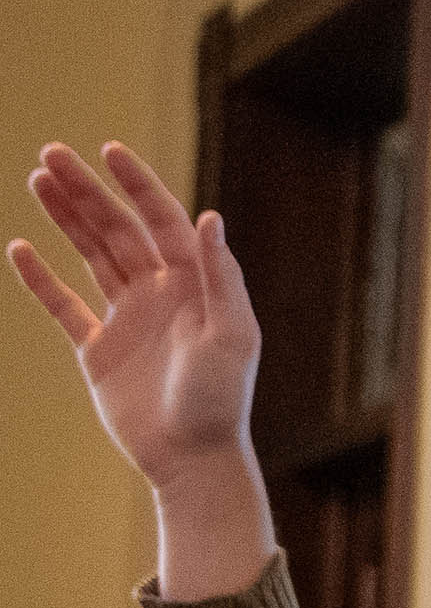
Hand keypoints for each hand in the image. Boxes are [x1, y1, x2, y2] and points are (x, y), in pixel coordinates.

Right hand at [10, 143, 261, 496]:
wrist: (193, 458)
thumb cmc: (221, 399)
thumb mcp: (232, 335)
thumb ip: (220, 276)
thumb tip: (210, 217)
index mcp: (194, 284)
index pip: (161, 220)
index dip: (136, 184)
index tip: (107, 150)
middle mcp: (162, 294)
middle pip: (118, 229)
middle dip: (86, 190)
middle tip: (49, 153)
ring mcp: (128, 319)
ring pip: (91, 255)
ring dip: (66, 218)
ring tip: (37, 178)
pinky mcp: (99, 350)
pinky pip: (63, 305)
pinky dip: (40, 279)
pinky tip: (19, 247)